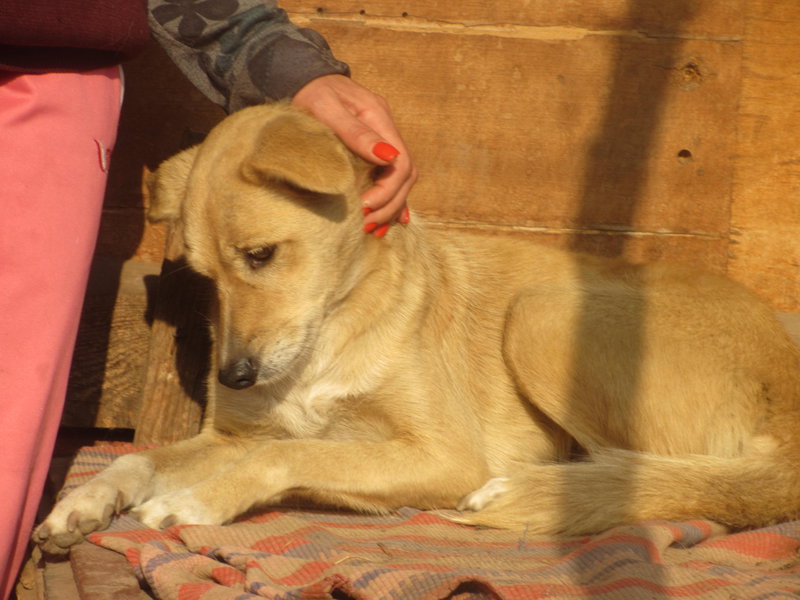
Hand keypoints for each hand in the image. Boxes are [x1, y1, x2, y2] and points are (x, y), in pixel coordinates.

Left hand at [292, 74, 415, 236]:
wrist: (303, 77)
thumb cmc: (310, 92)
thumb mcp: (327, 107)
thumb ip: (356, 133)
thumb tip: (387, 156)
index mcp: (380, 118)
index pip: (400, 163)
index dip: (386, 191)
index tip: (363, 206)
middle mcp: (387, 130)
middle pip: (405, 176)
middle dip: (388, 204)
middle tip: (365, 225)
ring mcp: (383, 140)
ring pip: (401, 182)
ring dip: (389, 207)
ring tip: (371, 228)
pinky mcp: (374, 150)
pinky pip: (390, 180)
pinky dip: (389, 202)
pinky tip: (385, 221)